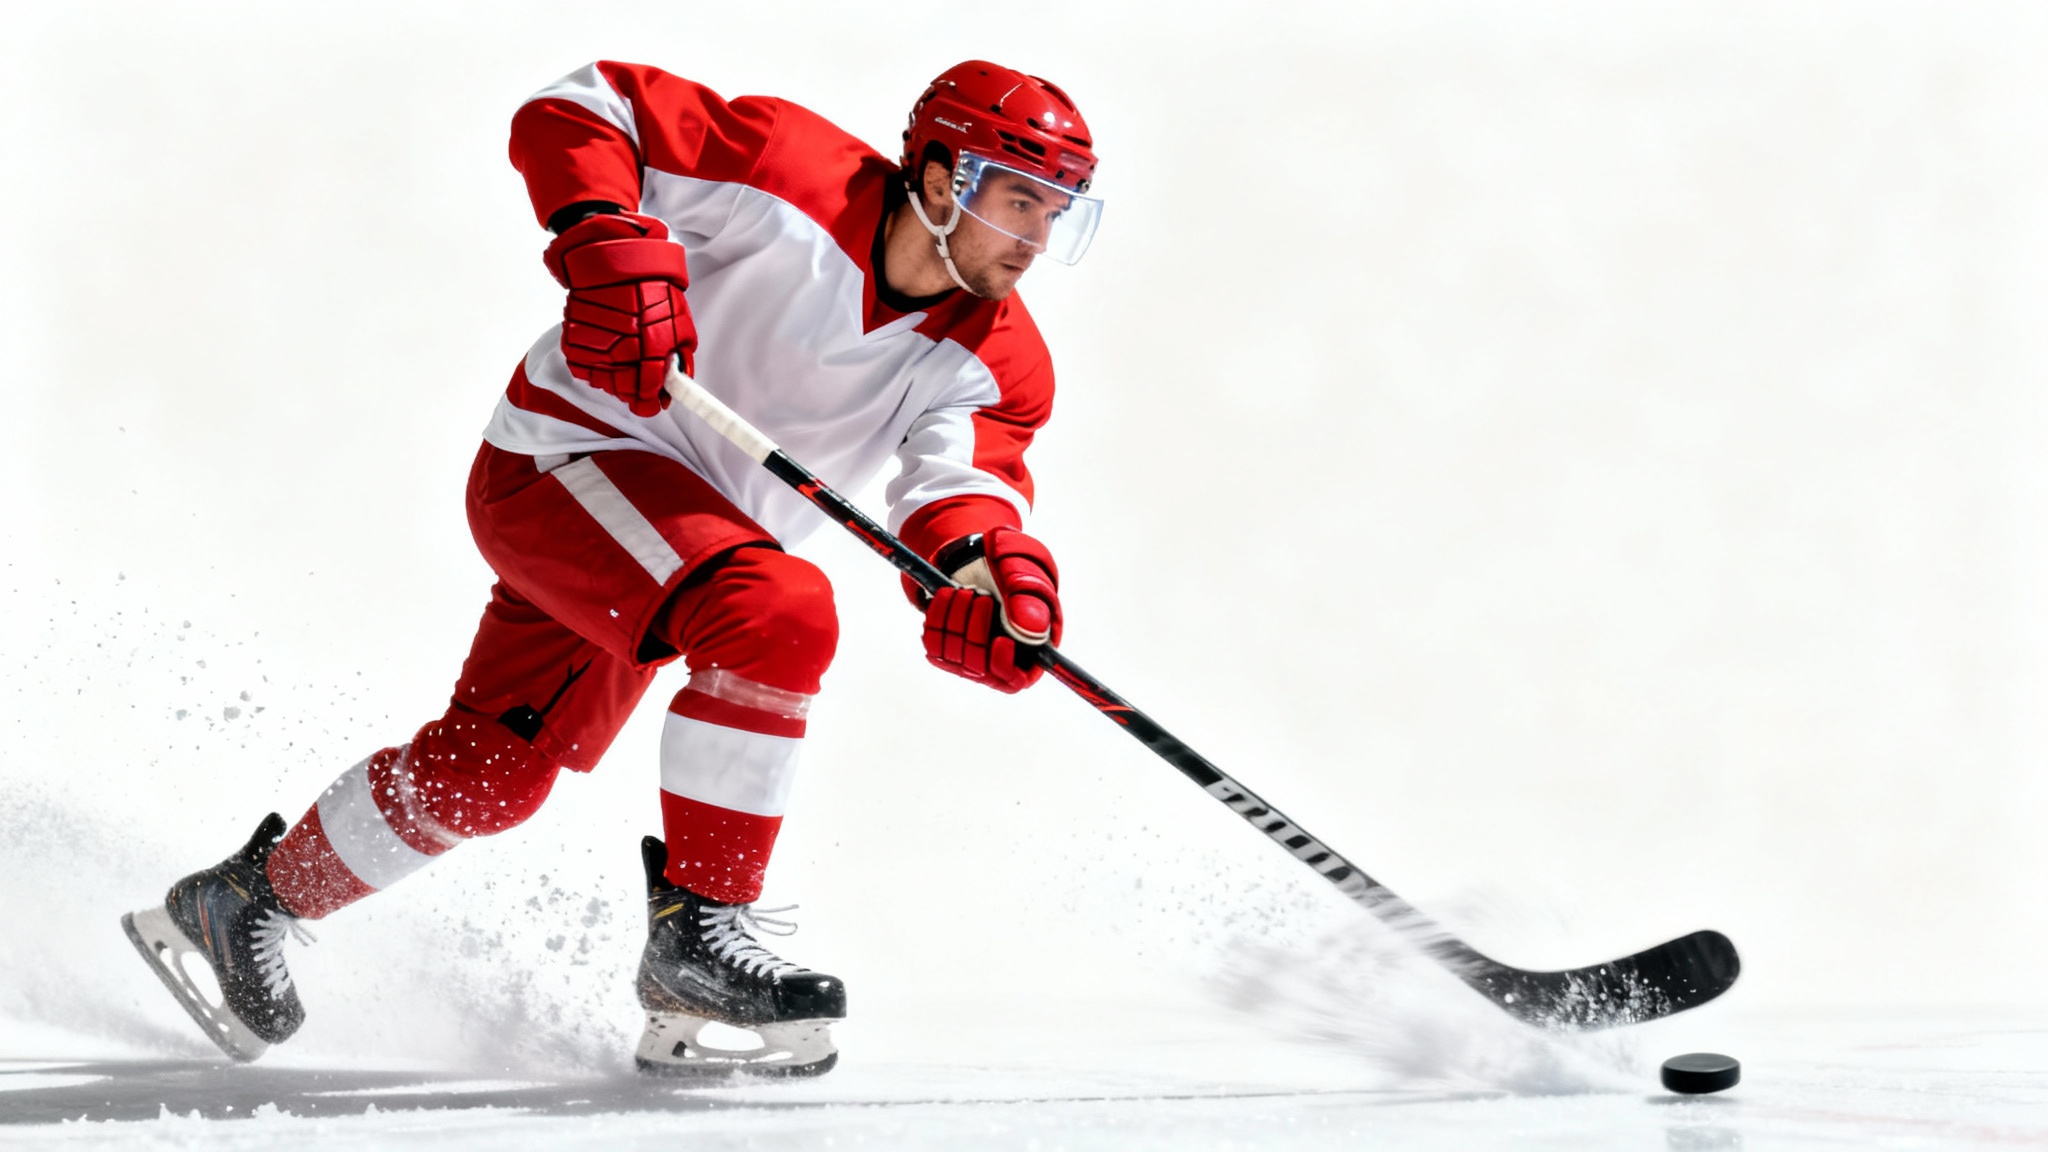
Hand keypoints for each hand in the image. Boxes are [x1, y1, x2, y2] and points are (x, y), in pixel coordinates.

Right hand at [543, 212, 695, 417]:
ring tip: (622, 354)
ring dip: (614, 376)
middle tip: (640, 380)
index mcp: (649, 350)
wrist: (611, 261)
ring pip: (604, 382)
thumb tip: (679, 380)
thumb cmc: (649, 287)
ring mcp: (594, 349)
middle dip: (634, 390)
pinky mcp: (574, 343)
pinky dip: (595, 363)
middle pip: (624, 393)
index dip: (651, 402)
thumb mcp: (678, 319)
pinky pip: (585, 368)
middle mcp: (619, 354)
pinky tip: (605, 347)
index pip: (646, 396)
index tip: (655, 402)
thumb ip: (679, 354)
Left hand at [923, 527, 1061, 692]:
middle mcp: (1001, 657)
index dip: (1006, 666)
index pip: (1017, 679)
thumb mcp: (1024, 572)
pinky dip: (937, 619)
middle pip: (981, 668)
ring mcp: (973, 654)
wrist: (980, 552)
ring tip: (963, 592)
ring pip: (955, 658)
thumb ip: (1028, 598)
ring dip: (956, 621)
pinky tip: (947, 597)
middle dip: (976, 630)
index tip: (1000, 641)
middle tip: (979, 597)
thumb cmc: (1011, 561)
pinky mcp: (948, 647)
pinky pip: (934, 646)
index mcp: (1031, 645)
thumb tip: (1031, 629)